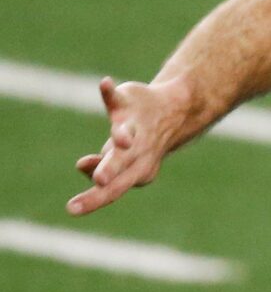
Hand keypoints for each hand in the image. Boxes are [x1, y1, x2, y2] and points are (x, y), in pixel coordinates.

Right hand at [69, 75, 192, 215]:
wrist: (175, 114)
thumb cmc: (139, 145)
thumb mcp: (120, 162)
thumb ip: (99, 168)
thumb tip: (82, 166)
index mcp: (135, 170)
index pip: (113, 190)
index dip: (94, 199)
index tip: (73, 207)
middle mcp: (136, 150)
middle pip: (121, 164)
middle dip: (109, 172)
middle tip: (100, 181)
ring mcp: (133, 126)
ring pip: (126, 133)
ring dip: (121, 136)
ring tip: (121, 139)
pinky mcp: (128, 103)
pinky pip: (116, 98)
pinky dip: (109, 92)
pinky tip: (105, 84)